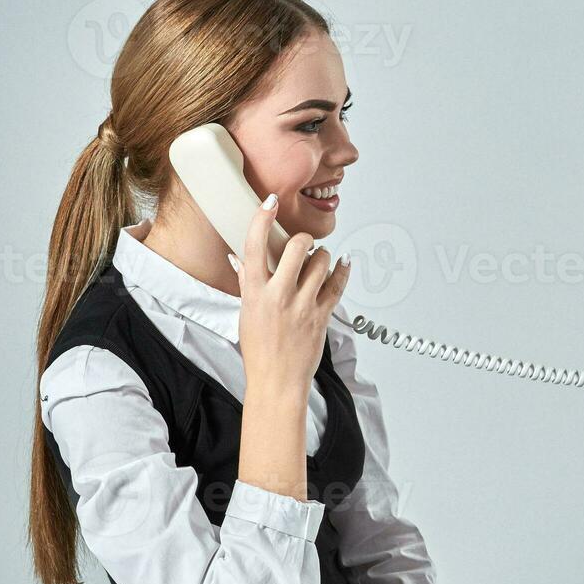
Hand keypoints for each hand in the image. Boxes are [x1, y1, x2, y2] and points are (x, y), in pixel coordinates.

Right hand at [230, 193, 350, 392]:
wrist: (276, 381)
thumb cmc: (259, 350)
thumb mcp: (245, 313)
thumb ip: (247, 283)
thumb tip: (239, 257)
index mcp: (253, 293)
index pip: (254, 246)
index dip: (262, 219)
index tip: (269, 201)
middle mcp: (278, 295)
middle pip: (296, 247)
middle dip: (303, 240)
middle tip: (303, 246)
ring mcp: (302, 305)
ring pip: (321, 262)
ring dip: (322, 257)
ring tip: (318, 262)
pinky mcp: (323, 315)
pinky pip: (338, 284)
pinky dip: (342, 269)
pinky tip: (344, 262)